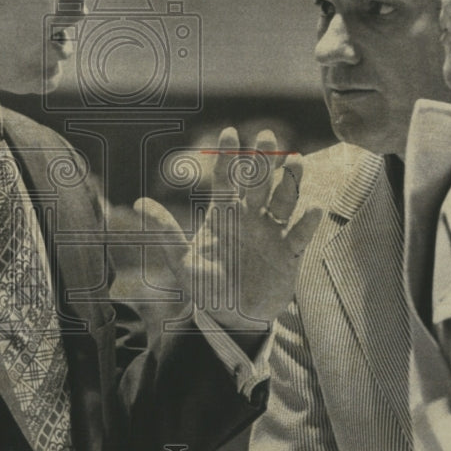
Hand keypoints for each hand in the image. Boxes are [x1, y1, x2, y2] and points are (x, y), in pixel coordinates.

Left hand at [137, 127, 313, 334]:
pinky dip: (307, 222)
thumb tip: (137, 203)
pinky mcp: (290, 253)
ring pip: (284, 200)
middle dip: (263, 160)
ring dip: (291, 181)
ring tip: (296, 162)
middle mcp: (250, 216)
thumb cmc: (206, 287)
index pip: (226, 178)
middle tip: (267, 136)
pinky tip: (313, 208)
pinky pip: (300, 234)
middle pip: (258, 182)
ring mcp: (272, 232)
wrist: (232, 318)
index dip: (227, 156)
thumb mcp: (182, 261)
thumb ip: (165, 232)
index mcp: (224, 213)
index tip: (230, 132)